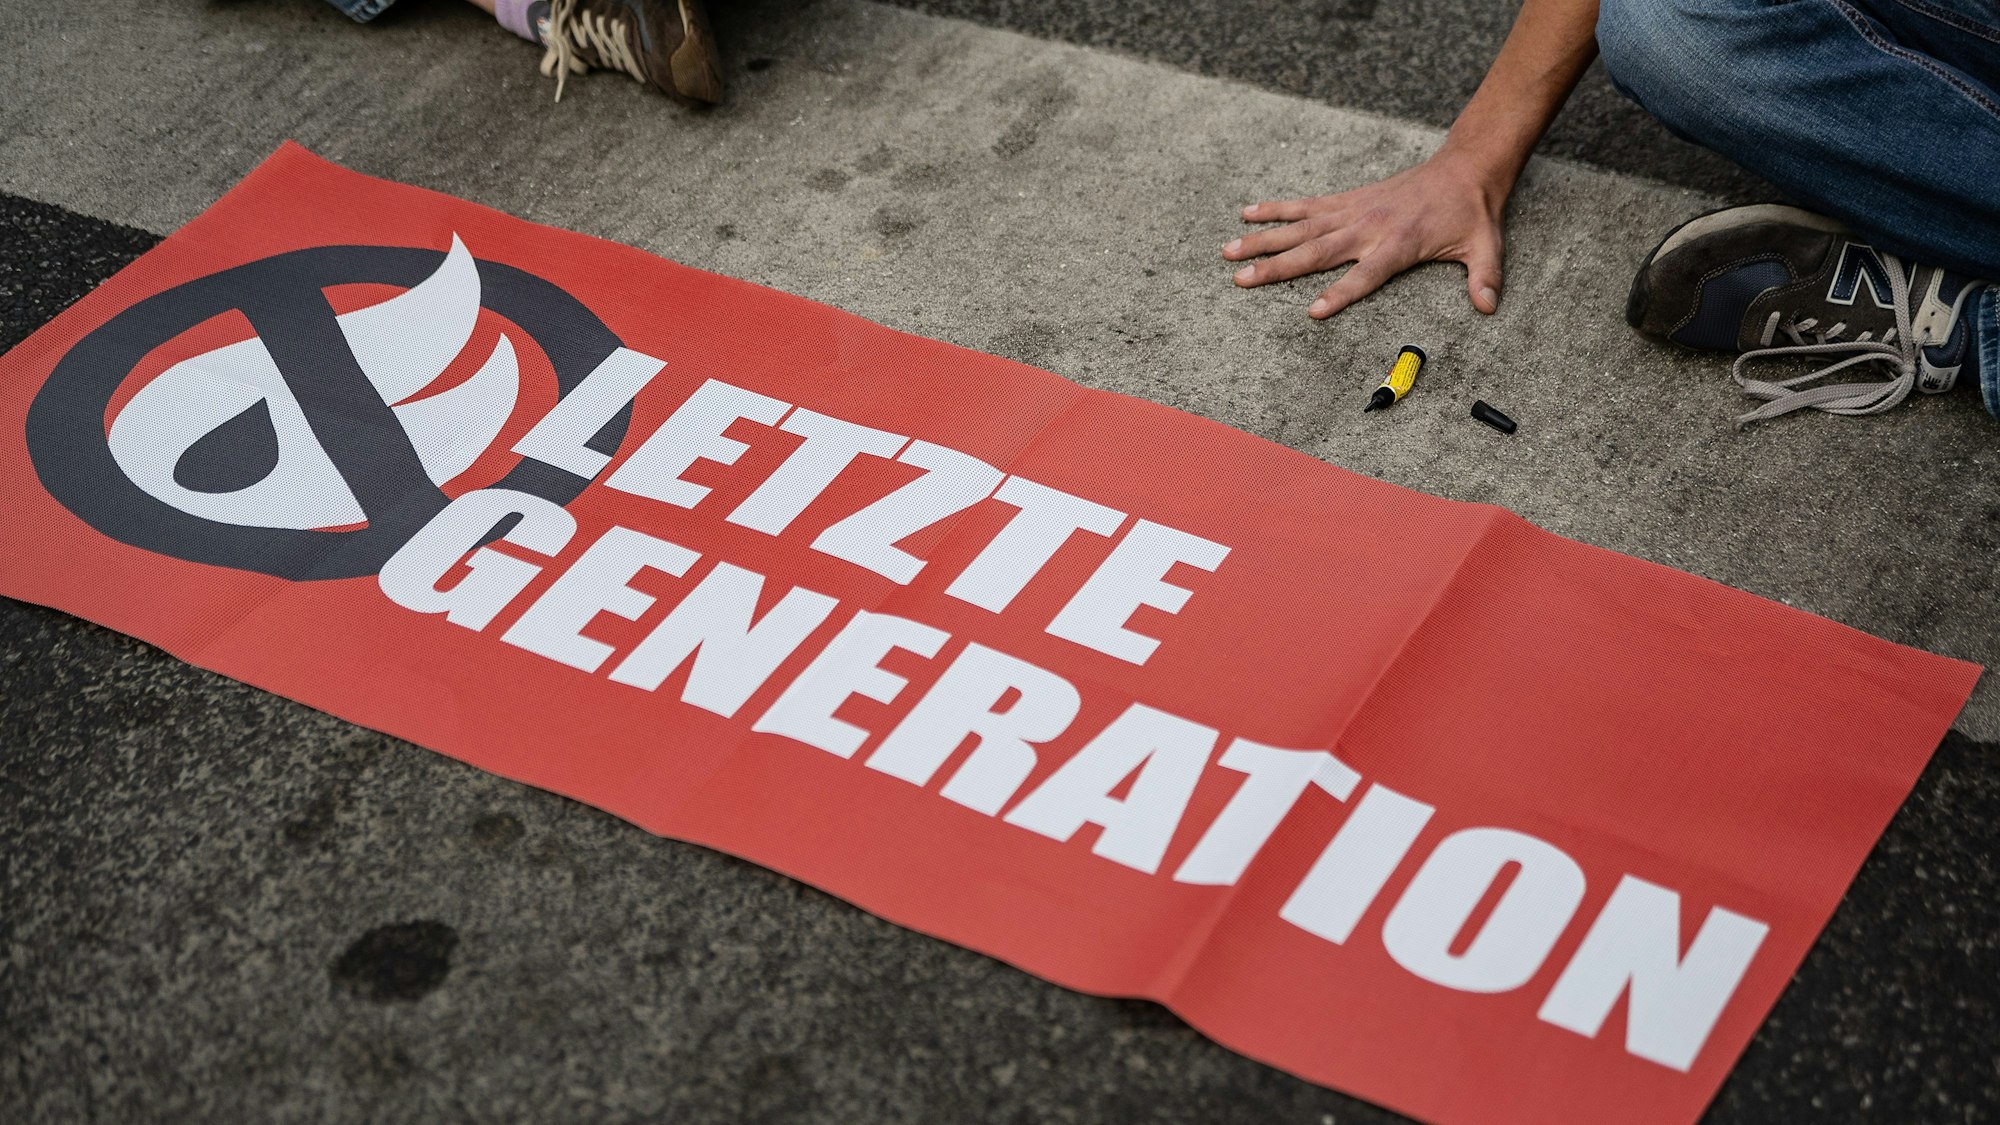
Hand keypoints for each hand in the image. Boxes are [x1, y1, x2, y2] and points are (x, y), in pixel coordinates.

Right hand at [1224, 153, 1507, 319]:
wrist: (1464, 167)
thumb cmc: (1471, 212)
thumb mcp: (1485, 246)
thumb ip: (1484, 277)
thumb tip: (1489, 306)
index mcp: (1398, 244)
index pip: (1365, 275)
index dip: (1341, 293)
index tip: (1313, 312)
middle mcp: (1368, 228)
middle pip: (1316, 252)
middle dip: (1277, 267)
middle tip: (1241, 279)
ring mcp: (1353, 211)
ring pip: (1300, 229)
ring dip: (1263, 240)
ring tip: (1229, 251)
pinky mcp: (1347, 200)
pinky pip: (1305, 206)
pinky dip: (1276, 209)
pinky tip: (1247, 213)